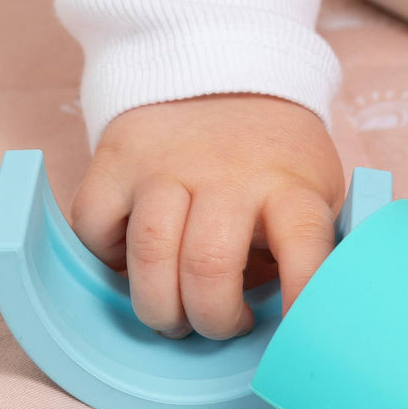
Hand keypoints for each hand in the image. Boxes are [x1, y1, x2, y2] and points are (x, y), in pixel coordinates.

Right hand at [69, 93, 344, 339]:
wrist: (222, 71)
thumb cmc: (273, 156)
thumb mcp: (314, 188)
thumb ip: (313, 244)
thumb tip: (311, 319)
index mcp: (289, 183)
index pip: (304, 242)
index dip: (302, 294)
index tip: (299, 336)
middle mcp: (228, 172)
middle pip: (209, 263)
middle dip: (211, 317)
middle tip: (219, 325)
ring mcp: (167, 164)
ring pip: (150, 252)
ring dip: (159, 306)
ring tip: (174, 313)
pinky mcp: (116, 161)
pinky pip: (94, 228)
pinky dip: (106, 262)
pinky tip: (131, 267)